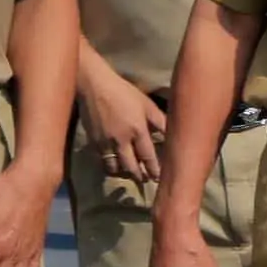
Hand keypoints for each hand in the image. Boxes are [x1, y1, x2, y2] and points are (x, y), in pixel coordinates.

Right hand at [80, 63, 166, 182]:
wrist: (94, 86)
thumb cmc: (124, 92)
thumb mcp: (146, 105)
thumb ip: (160, 121)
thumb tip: (173, 134)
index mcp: (138, 130)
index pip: (148, 157)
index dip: (154, 170)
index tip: (159, 178)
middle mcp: (121, 140)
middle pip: (131, 167)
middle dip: (139, 176)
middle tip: (145, 180)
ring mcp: (105, 143)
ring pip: (115, 167)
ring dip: (123, 173)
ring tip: (130, 174)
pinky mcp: (93, 142)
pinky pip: (102, 161)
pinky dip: (110, 166)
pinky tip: (115, 165)